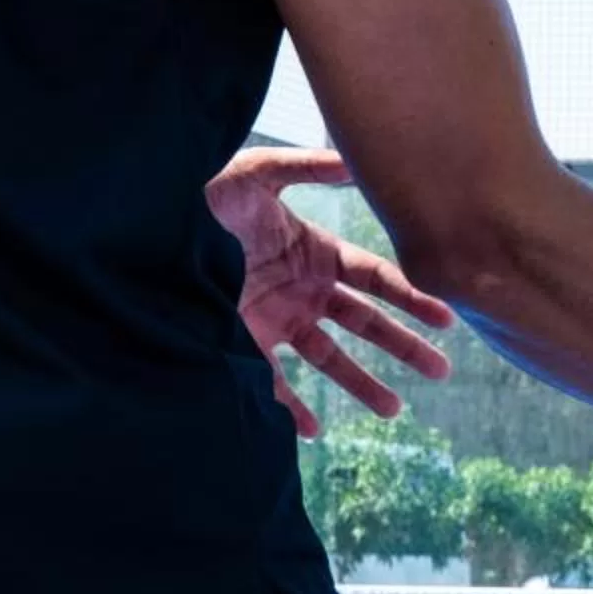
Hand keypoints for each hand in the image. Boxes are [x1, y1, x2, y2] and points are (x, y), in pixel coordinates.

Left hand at [207, 148, 456, 438]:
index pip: (374, 279)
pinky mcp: (243, 344)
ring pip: (330, 359)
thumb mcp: (256, 175)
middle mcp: (302, 290)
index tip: (446, 318)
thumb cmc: (202, 197)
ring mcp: (276, 321)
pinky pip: (274, 383)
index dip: (411, 297)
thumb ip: (306, 168)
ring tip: (394, 410)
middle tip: (442, 370)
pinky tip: (311, 430)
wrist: (146, 232)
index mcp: (314, 252)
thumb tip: (356, 163)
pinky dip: (291, 408)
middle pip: (366, 323)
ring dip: (362, 384)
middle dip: (405, 345)